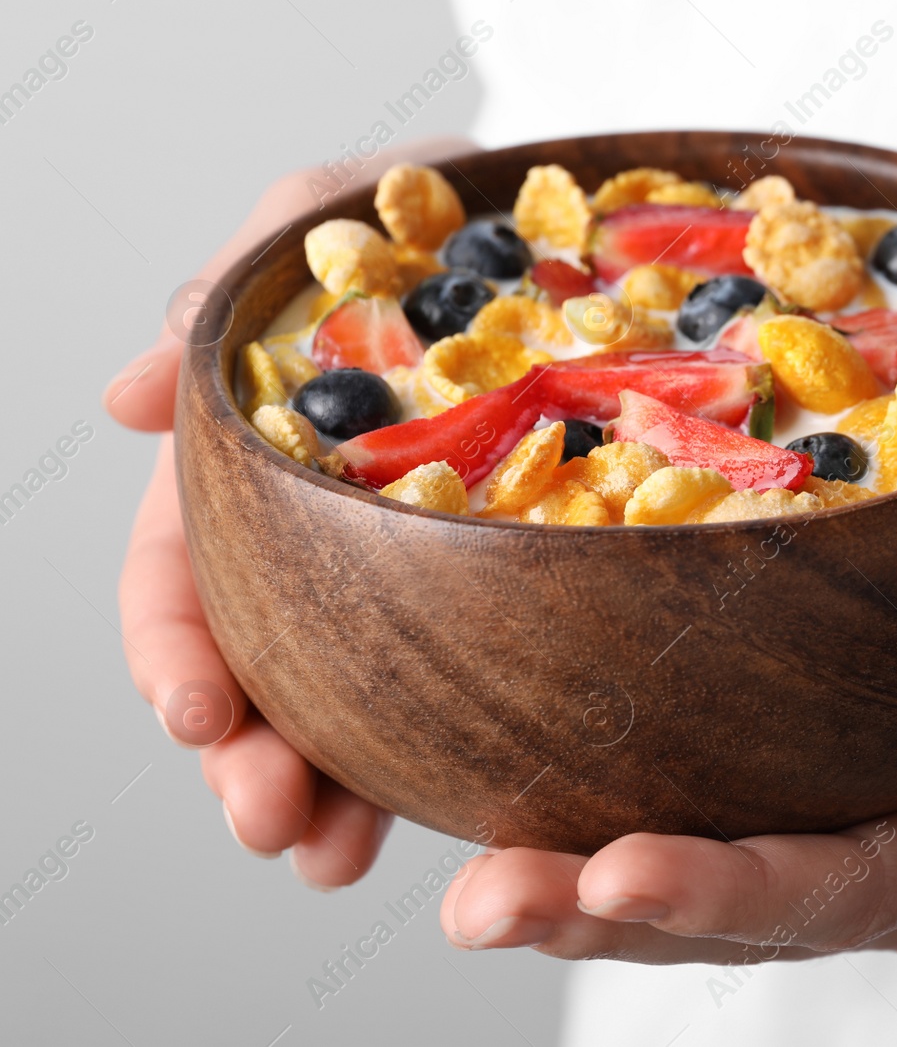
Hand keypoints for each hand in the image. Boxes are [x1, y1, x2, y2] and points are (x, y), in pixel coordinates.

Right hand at [108, 138, 475, 887]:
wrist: (595, 224)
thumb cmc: (450, 207)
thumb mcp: (341, 208)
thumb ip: (242, 280)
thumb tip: (129, 393)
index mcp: (260, 462)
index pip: (181, 568)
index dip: (173, 647)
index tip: (193, 715)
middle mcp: (325, 534)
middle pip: (259, 666)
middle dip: (247, 758)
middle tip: (272, 826)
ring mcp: (417, 577)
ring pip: (351, 703)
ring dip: (328, 792)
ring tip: (333, 860)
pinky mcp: (512, 594)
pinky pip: (470, 690)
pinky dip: (444, 758)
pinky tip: (457, 819)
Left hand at [441, 497, 896, 957]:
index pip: (863, 883)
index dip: (744, 892)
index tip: (623, 871)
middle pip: (754, 917)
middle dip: (616, 917)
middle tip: (486, 901)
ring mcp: (844, 838)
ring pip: (705, 904)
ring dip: (582, 902)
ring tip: (468, 890)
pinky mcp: (794, 796)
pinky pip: (694, 835)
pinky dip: (596, 842)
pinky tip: (501, 821)